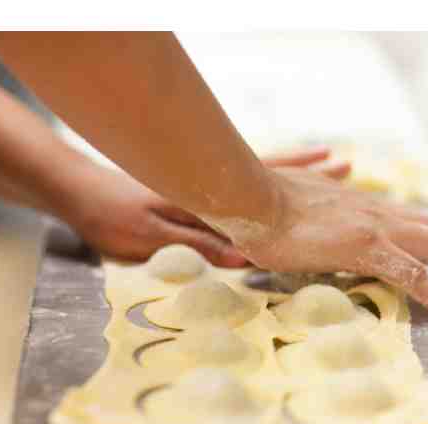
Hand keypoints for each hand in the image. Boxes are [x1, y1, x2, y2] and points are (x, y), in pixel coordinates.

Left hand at [66, 147, 348, 266]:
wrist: (82, 192)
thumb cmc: (112, 217)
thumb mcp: (150, 238)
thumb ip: (197, 245)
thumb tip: (244, 259)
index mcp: (209, 197)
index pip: (263, 194)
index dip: (301, 190)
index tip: (334, 189)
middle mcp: (217, 183)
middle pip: (275, 174)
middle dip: (312, 174)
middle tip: (345, 165)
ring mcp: (213, 180)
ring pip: (266, 171)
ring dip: (300, 167)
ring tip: (333, 160)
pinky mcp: (203, 182)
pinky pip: (248, 174)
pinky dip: (275, 170)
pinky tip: (289, 172)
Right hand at [234, 168, 427, 319]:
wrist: (251, 197)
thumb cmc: (269, 202)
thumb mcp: (307, 199)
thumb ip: (329, 197)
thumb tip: (336, 187)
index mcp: (367, 205)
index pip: (419, 219)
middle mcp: (380, 213)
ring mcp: (376, 228)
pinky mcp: (365, 247)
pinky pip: (411, 274)